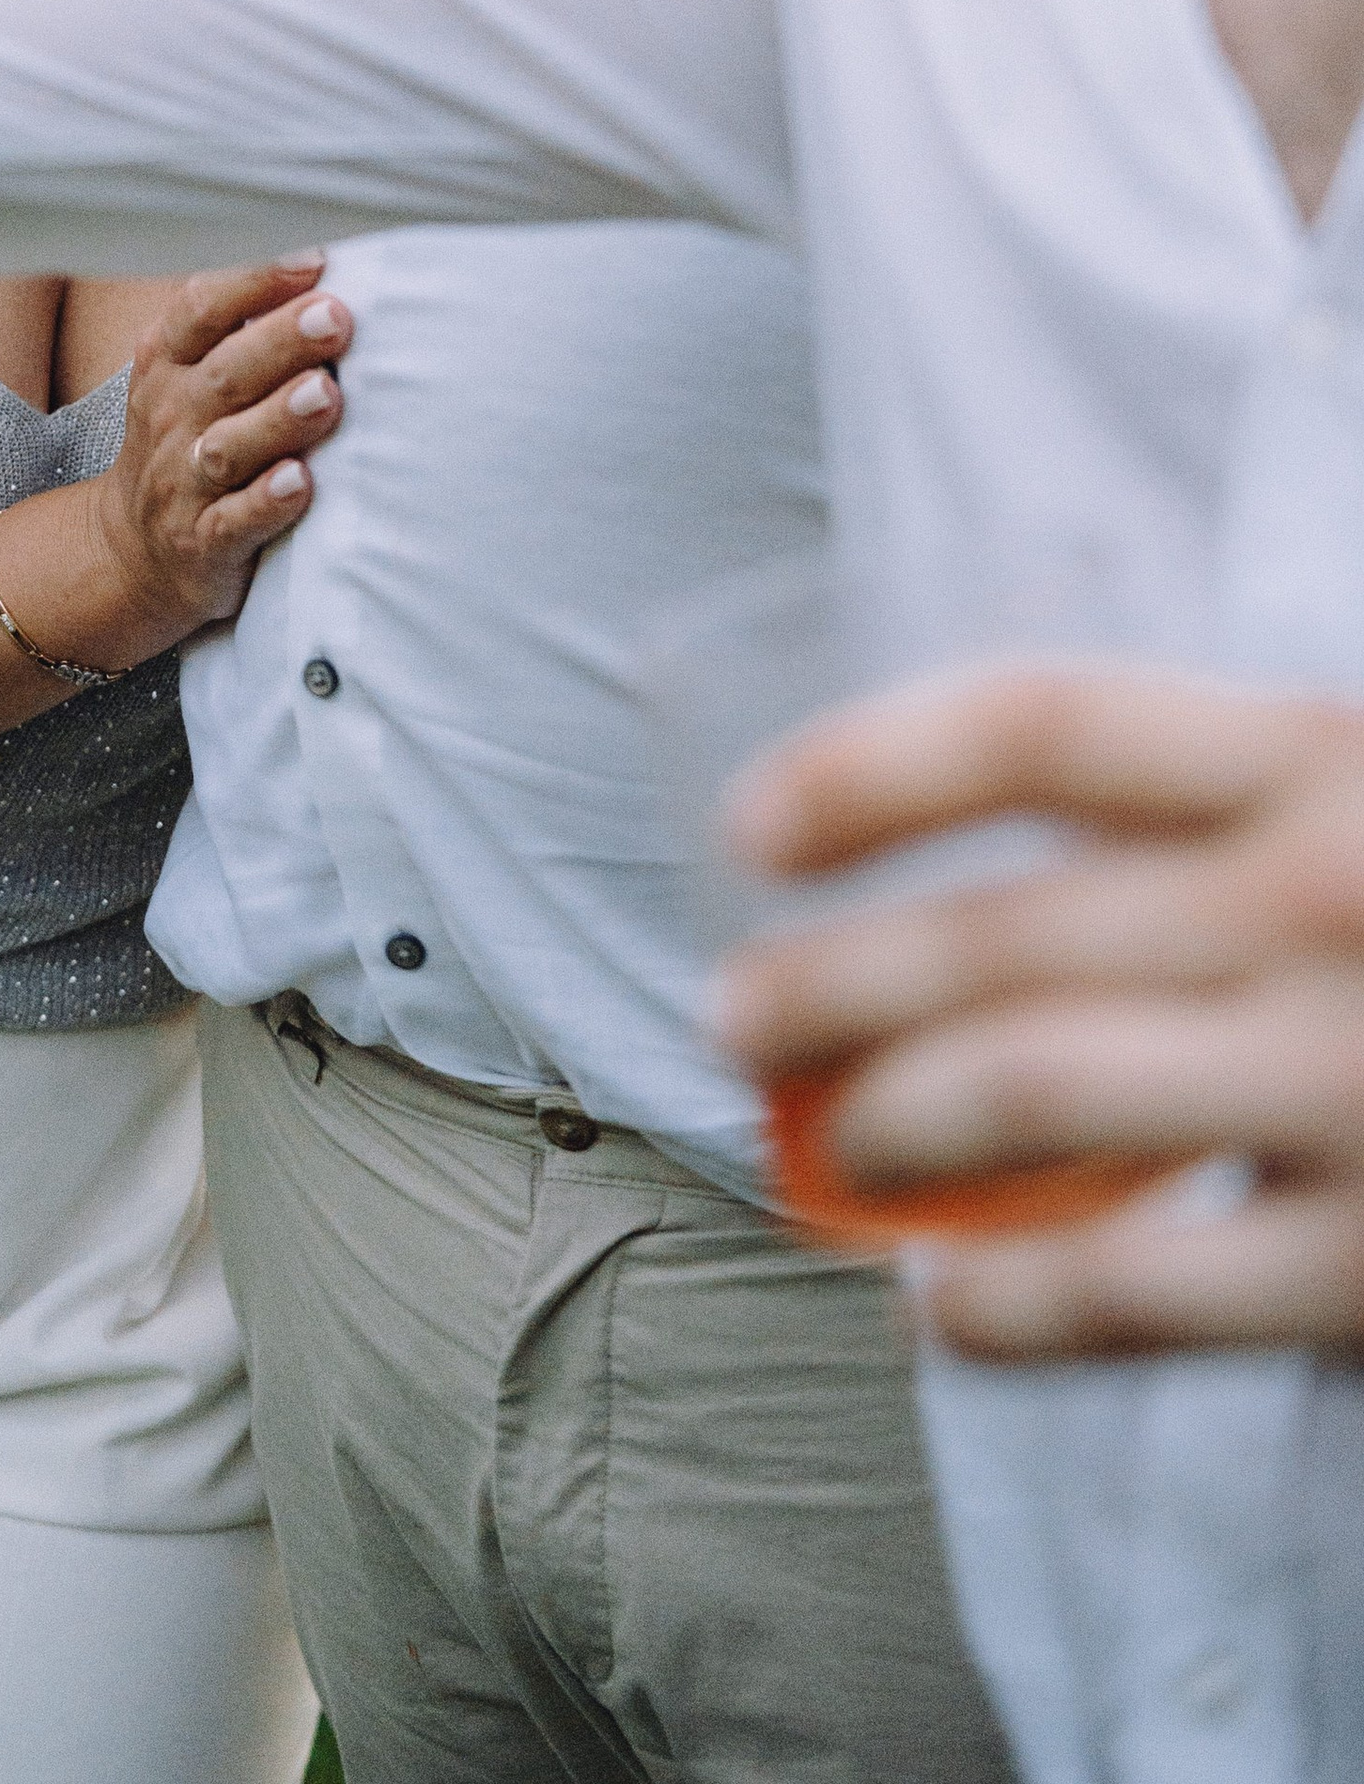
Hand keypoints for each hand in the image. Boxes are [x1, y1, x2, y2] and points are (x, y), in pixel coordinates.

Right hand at [77, 255, 347, 658]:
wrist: (133, 552)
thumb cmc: (188, 440)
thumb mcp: (190, 373)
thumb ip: (243, 324)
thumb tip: (325, 259)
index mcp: (169, 362)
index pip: (202, 308)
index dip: (255, 279)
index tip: (315, 257)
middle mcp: (172, 416)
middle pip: (225, 372)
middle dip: (281, 341)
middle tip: (336, 315)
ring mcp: (184, 482)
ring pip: (230, 447)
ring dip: (278, 419)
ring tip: (325, 394)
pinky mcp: (203, 543)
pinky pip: (234, 522)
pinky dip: (266, 503)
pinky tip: (300, 483)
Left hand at [716, 665, 1363, 1358]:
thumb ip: (1236, 807)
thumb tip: (978, 857)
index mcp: (1328, 758)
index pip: (1042, 723)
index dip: (870, 764)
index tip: (752, 823)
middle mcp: (1329, 901)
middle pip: (1001, 929)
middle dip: (828, 979)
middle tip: (735, 1016)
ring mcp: (1355, 1085)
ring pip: (1026, 1097)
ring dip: (883, 1128)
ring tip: (829, 1151)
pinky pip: (1127, 1291)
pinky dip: (1000, 1311)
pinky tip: (944, 1313)